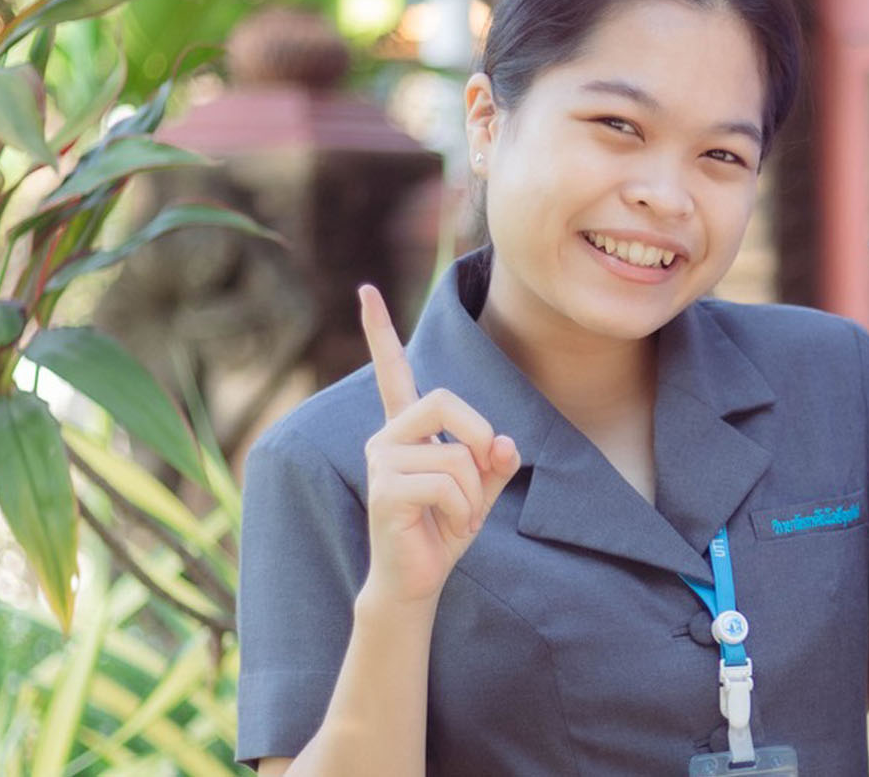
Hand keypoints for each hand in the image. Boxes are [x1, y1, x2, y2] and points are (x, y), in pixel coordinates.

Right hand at [358, 284, 520, 605]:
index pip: (393, 370)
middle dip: (479, 437)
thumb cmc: (445, 527)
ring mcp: (380, 461)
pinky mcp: (383, 490)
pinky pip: (448, 484)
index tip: (365, 291)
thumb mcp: (483, 487)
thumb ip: (496, 458)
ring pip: (457, 456)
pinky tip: (445, 527)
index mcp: (407, 428)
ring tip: (454, 517)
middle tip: (480, 474)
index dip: (380, 331)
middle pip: (447, 400)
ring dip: (474, 494)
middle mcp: (386, 436)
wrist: (418, 578)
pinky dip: (463, 510)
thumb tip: (503, 442)